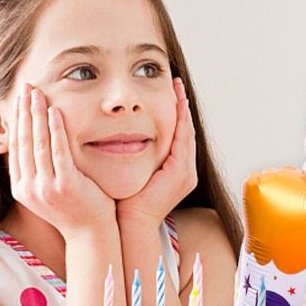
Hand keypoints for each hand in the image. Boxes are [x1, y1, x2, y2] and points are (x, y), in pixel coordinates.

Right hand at [9, 84, 115, 237]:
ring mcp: (46, 188)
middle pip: (23, 141)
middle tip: (25, 87)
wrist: (92, 234)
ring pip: (37, 143)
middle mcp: (29, 188)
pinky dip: (56, 129)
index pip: (15, 147)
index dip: (16, 121)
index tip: (19, 101)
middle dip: (23, 112)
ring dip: (36, 115)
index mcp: (22, 188)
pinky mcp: (65, 185)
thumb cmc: (77, 209)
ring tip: (37, 93)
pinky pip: (58, 151)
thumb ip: (42, 170)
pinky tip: (54, 111)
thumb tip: (38, 143)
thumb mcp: (51, 190)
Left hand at [116, 78, 197, 227]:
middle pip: (186, 130)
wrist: (132, 222)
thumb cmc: (127, 201)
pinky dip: (180, 122)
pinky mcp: (181, 173)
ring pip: (187, 133)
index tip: (171, 92)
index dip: (175, 112)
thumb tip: (118, 135)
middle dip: (182, 106)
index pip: (178, 135)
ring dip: (182, 110)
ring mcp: (186, 172)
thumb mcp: (134, 172)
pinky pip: (183, 141)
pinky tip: (176, 105)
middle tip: (176, 83)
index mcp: (176, 171)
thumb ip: (134, 155)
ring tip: (178, 89)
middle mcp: (186, 170)